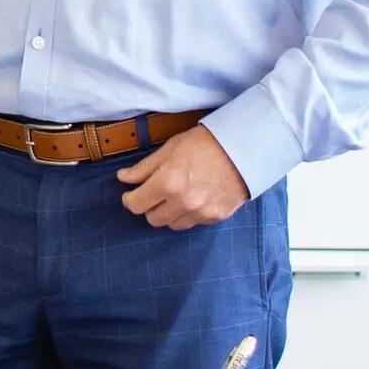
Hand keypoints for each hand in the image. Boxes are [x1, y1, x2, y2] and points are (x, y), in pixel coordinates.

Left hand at [117, 126, 248, 230]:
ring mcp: (201, 212)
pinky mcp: (216, 217)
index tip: (131, 194)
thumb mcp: (170, 148)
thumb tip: (123, 178)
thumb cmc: (205, 143)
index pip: (136, 205)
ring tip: (175, 196)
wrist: (245, 148)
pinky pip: (192, 223)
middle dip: (149, 207)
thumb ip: (144, 167)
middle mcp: (183, 202)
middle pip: (152, 219)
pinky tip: (193, 199)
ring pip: (172, 224)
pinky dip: (188, 214)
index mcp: (168, 183)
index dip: (129, 199)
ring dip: (168, 213)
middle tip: (154, 193)